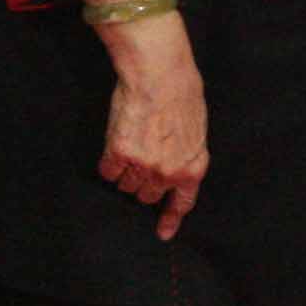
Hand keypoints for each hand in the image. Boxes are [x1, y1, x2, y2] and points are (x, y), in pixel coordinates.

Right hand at [91, 2, 207, 239]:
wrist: (160, 73)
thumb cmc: (182, 92)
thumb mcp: (197, 127)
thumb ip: (186, 152)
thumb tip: (175, 164)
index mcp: (191, 167)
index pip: (182, 203)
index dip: (171, 218)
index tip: (163, 232)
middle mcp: (166, 173)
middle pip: (147, 195)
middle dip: (144, 180)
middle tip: (143, 156)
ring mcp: (142, 166)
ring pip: (126, 185)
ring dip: (126, 170)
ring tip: (132, 140)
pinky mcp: (118, 154)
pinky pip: (108, 171)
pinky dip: (109, 161)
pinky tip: (117, 142)